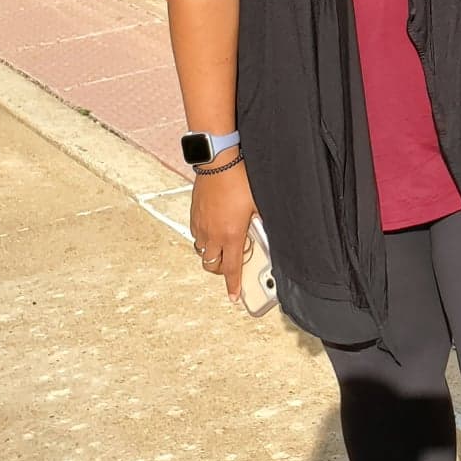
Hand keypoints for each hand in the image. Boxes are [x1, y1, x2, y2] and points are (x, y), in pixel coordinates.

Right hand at [190, 159, 257, 302]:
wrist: (218, 163)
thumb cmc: (241, 181)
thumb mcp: (258, 205)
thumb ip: (260, 223)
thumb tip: (266, 232)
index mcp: (232, 235)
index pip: (231, 269)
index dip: (233, 286)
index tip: (234, 298)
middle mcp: (213, 234)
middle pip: (212, 265)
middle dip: (220, 270)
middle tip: (230, 265)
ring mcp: (201, 225)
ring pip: (202, 252)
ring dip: (212, 254)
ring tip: (223, 246)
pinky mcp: (194, 216)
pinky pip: (196, 236)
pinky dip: (204, 239)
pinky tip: (214, 228)